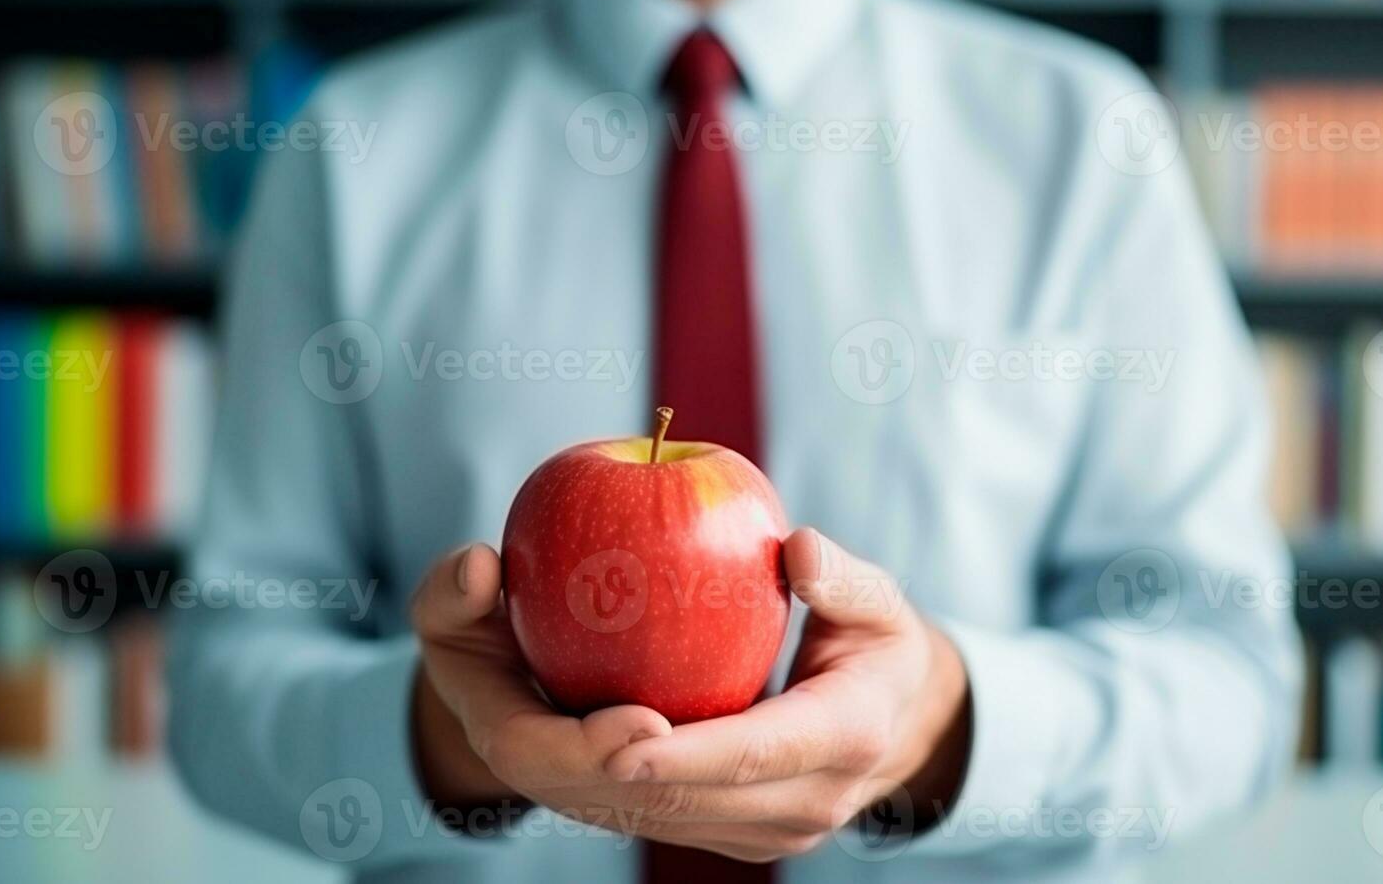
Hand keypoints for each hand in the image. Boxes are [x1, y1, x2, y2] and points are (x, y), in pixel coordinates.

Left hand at [410, 533, 969, 860]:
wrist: (887, 722)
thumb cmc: (873, 645)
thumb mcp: (878, 601)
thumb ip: (845, 575)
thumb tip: (797, 548)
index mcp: (843, 741)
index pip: (752, 757)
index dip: (683, 754)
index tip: (620, 731)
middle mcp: (795, 807)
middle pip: (669, 806)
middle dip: (582, 768)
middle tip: (515, 711)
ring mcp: (750, 834)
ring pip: (632, 818)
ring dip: (556, 772)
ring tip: (495, 708)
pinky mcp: (712, 833)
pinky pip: (627, 812)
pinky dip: (568, 772)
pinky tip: (522, 716)